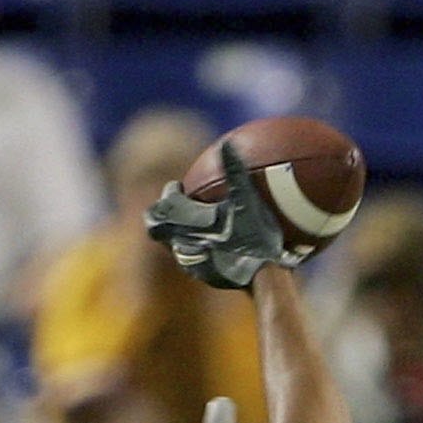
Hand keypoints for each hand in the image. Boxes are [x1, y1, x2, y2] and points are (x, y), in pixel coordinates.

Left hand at [144, 143, 291, 292]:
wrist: (264, 278)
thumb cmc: (257, 237)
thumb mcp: (249, 201)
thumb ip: (235, 173)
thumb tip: (227, 144)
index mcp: (189, 222)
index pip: (168, 202)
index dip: (171, 192)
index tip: (178, 186)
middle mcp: (186, 243)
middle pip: (157, 226)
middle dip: (162, 214)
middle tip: (175, 206)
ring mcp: (193, 262)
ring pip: (172, 245)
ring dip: (178, 233)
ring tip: (192, 224)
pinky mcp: (204, 276)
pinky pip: (189, 261)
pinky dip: (194, 249)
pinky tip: (210, 246)